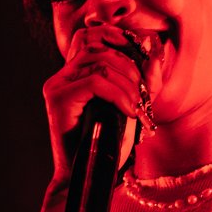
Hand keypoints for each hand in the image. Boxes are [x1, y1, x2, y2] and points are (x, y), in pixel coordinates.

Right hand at [41, 23, 151, 183]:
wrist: (90, 176)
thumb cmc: (109, 142)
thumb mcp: (133, 103)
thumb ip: (145, 77)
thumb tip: (154, 44)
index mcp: (75, 72)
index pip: (90, 35)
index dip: (117, 38)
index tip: (141, 59)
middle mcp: (62, 75)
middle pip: (99, 47)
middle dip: (129, 66)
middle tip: (141, 94)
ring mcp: (57, 85)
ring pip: (99, 62)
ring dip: (126, 82)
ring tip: (135, 106)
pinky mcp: (58, 100)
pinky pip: (94, 82)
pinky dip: (118, 94)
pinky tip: (128, 111)